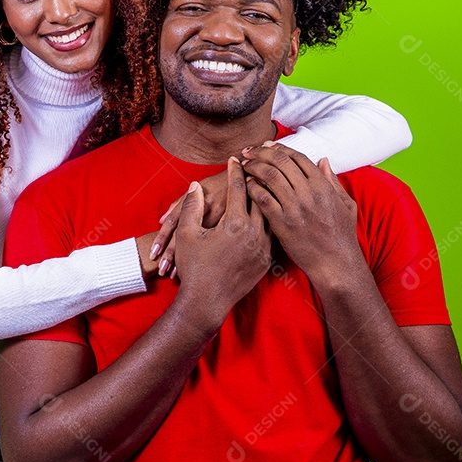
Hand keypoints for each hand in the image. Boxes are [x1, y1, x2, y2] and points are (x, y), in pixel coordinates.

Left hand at [148, 169, 229, 278]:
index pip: (175, 221)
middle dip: (173, 255)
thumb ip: (181, 204)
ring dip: (188, 261)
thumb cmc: (220, 185)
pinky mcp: (236, 228)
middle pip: (186, 236)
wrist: (251, 179)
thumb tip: (161, 220)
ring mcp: (223, 221)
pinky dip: (210, 259)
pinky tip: (204, 271)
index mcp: (196, 201)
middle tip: (162, 271)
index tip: (153, 255)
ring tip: (176, 276)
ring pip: (203, 244)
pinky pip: (222, 245)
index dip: (162, 238)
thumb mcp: (200, 188)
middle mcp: (208, 211)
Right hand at [171, 159, 271, 332]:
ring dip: (270, 197)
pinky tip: (274, 212)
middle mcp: (254, 233)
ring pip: (272, 214)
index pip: (238, 188)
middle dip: (258, 178)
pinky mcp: (268, 260)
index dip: (235, 171)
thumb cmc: (194, 267)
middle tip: (257, 163)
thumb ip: (192, 206)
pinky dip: (274, 219)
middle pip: (262, 196)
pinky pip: (275, 233)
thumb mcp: (186, 234)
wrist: (207, 302)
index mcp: (234, 223)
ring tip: (268, 183)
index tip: (235, 158)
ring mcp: (264, 247)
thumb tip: (196, 185)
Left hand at [242, 142, 365, 280]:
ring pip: (269, 177)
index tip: (267, 146)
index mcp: (323, 186)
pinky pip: (263, 199)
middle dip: (261, 153)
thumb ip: (333, 181)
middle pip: (280, 162)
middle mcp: (309, 193)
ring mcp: (295, 208)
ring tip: (245, 165)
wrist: (336, 264)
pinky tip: (247, 185)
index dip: (279, 148)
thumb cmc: (342, 236)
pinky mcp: (283, 224)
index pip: (297, 157)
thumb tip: (323, 159)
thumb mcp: (346, 204)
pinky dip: (253, 188)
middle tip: (248, 151)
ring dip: (254, 167)